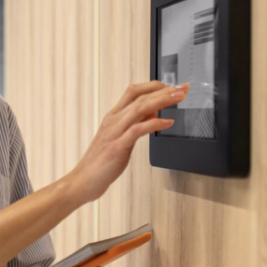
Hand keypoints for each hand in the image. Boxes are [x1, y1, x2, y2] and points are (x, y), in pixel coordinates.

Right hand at [69, 81, 187, 202]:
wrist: (83, 180)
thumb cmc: (101, 161)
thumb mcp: (120, 137)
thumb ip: (135, 123)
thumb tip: (154, 110)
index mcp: (113, 116)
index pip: (134, 91)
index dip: (154, 86)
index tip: (172, 86)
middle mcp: (113, 120)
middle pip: (140, 96)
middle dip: (164, 90)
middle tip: (182, 88)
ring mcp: (114, 132)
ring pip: (140, 108)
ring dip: (162, 101)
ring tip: (179, 98)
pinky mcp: (118, 147)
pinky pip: (138, 130)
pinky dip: (154, 124)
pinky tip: (168, 122)